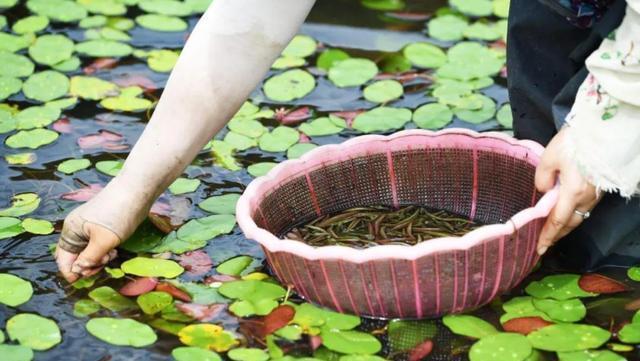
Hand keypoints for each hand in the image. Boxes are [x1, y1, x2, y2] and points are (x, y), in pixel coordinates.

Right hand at [55, 206, 120, 282]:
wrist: (136, 192)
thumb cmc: (117, 215)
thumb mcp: (103, 241)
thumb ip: (89, 258)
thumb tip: (77, 271)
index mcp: (71, 231)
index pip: (63, 258)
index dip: (70, 271)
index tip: (82, 280)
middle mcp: (76, 230)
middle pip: (75, 257)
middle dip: (88, 265)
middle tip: (103, 263)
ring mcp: (89, 228)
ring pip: (88, 252)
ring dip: (98, 259)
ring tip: (111, 254)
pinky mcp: (102, 228)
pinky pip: (97, 246)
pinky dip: (104, 251)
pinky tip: (115, 250)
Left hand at [535, 128, 601, 254]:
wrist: (605, 130)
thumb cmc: (575, 142)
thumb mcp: (549, 157)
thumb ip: (542, 177)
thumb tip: (544, 191)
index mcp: (572, 193)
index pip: (557, 222)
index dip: (548, 237)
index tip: (539, 249)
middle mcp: (586, 198)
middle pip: (570, 223)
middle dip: (557, 235)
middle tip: (544, 243)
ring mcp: (596, 194)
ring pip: (579, 216)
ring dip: (566, 225)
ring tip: (553, 230)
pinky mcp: (600, 187)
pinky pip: (585, 207)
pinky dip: (574, 214)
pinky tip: (566, 212)